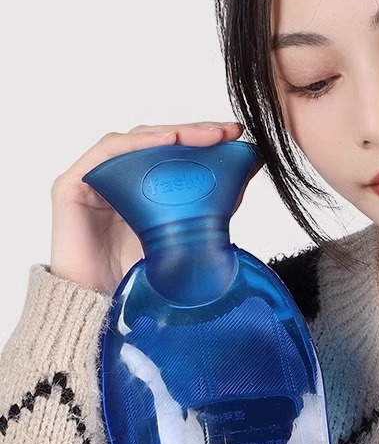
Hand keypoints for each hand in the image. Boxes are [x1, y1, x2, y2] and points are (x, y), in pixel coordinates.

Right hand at [50, 120, 260, 295]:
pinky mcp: (71, 186)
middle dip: (193, 134)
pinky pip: (106, 153)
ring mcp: (92, 181)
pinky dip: (136, 144)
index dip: (203, 143)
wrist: (101, 312)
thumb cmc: (135, 283)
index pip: (172, 156)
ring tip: (205, 136)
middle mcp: (115, 182)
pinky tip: (166, 142)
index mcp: (140, 193)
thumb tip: (241, 183)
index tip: (236, 136)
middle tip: (226, 131)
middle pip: (155, 144)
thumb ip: (205, 212)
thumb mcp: (181, 240)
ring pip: (133, 143)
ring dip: (171, 134)